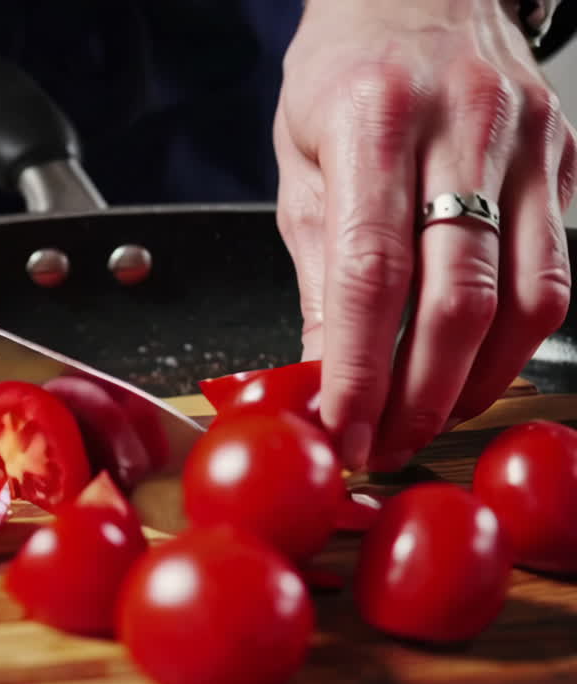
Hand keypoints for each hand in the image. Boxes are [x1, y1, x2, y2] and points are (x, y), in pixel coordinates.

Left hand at [274, 0, 574, 469]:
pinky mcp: (570, 159)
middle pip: (460, 297)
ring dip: (478, 381)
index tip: (342, 428)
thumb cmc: (346, 72)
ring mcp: (530, 142)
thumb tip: (323, 367)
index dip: (359, 368)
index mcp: (375, 120)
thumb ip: (319, 263)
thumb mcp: (301, 158)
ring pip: (530, 297)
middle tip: (385, 443)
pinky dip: (516, 339)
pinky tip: (475, 366)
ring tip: (428, 418)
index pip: (372, 272)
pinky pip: (557, 272)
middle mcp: (464, 126)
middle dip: (420, 394)